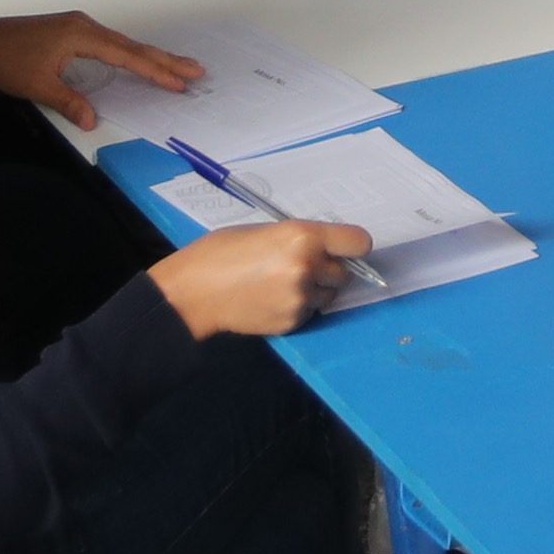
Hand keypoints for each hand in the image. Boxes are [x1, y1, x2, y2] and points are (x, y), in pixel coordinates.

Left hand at [0, 10, 200, 127]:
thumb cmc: (4, 59)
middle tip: (196, 70)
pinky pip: (112, 44)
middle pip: (133, 46)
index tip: (177, 82)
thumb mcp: (36, 85)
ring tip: (179, 67)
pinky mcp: (74, 32)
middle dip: (165, 60)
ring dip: (151, 56)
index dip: (153, 70)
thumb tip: (91, 120)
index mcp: (80, 34)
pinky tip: (142, 61)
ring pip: (124, 44)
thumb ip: (67, 101)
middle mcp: (85, 26)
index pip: (126, 55)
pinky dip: (132, 54)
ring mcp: (80, 27)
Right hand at [149, 219, 374, 338]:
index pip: (359, 242)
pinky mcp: (293, 322)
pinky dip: (298, 307)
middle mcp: (308, 267)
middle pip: (345, 272)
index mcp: (303, 236)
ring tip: (280, 284)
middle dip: (329, 270)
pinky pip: (310, 313)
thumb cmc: (222, 252)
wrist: (194, 291)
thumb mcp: (265, 231)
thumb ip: (301, 239)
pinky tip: (270, 299)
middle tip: (300, 266)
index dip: (352, 246)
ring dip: (315, 290)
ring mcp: (301, 298)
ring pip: (329, 295)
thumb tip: (328, 248)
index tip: (344, 249)